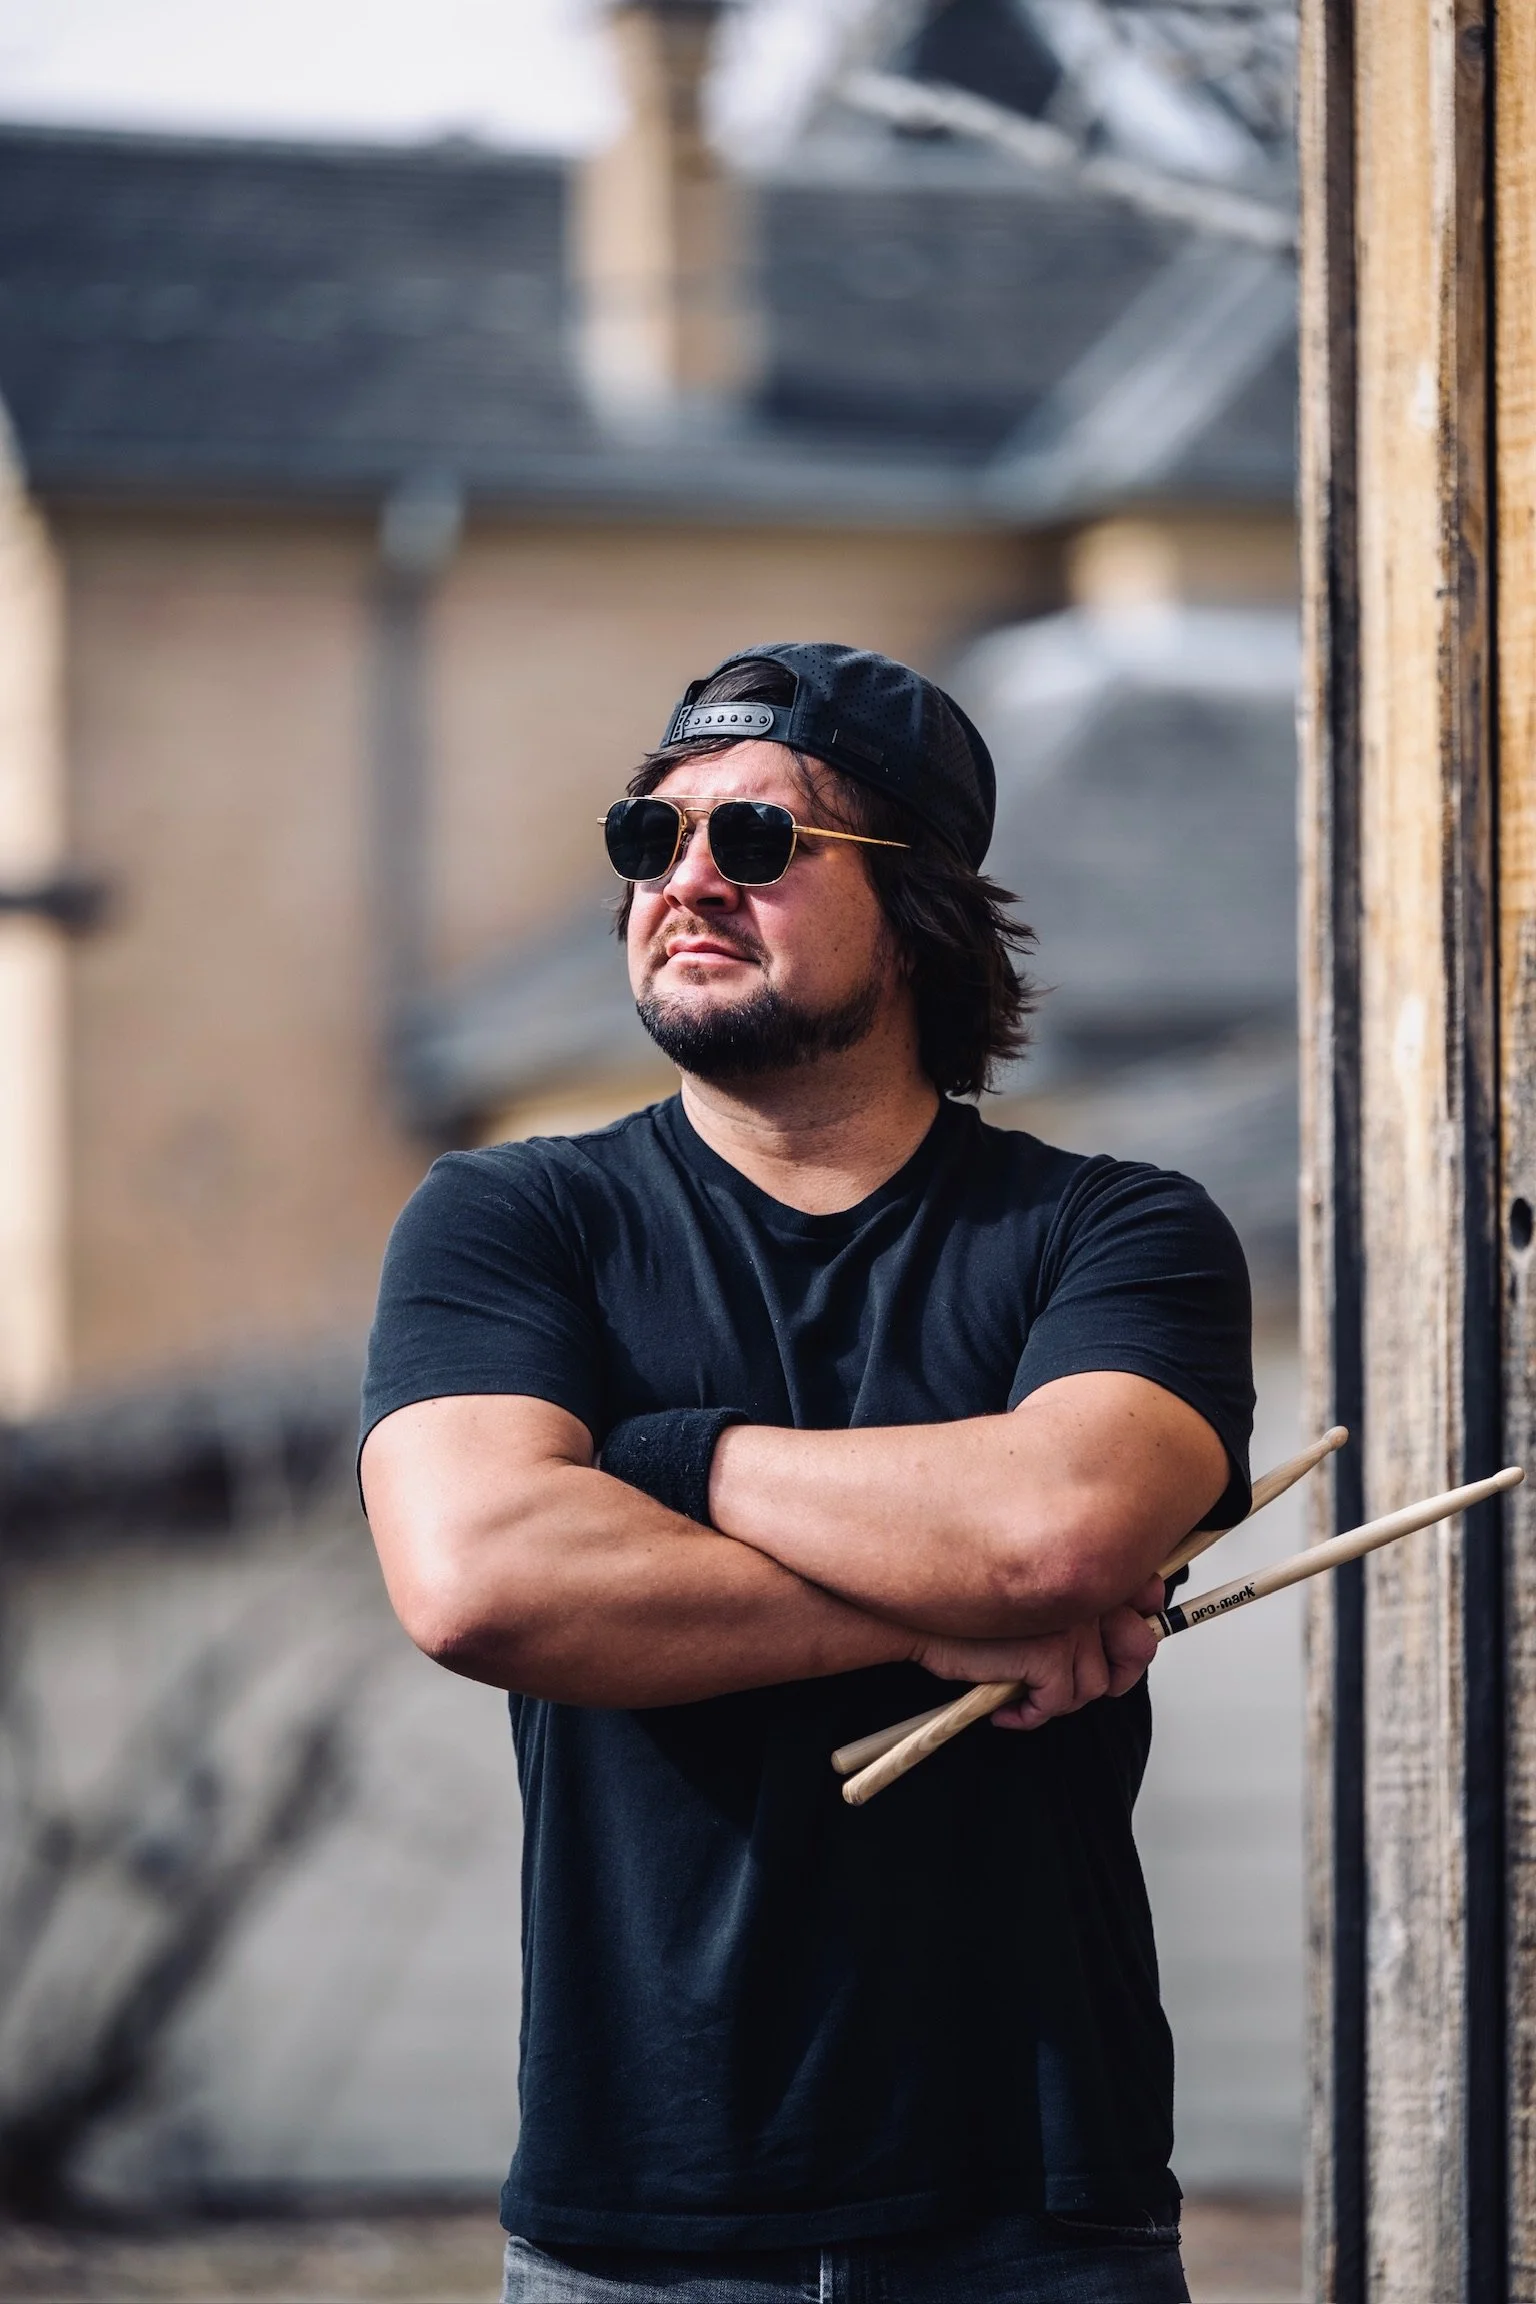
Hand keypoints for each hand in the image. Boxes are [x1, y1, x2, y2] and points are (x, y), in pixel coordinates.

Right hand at [910, 1575, 1163, 1731]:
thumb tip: (1110, 1636)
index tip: (1114, 1648)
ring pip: (1096, 1686)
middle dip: (1116, 1675)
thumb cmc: (966, 1606)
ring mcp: (1072, 1622)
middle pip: (1138, 1645)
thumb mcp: (1029, 1595)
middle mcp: (1087, 1588)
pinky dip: (1031, 1714)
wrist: (917, 1612)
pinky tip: (1005, 1709)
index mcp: (1086, 1564)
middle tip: (1075, 1686)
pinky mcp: (1051, 1654)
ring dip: (1060, 1698)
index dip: (1136, 1629)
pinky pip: (1059, 1703)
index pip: (1147, 1593)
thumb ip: (1069, 1599)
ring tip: (1024, 1694)